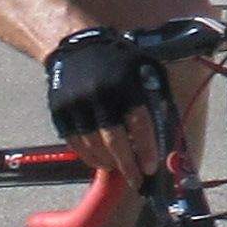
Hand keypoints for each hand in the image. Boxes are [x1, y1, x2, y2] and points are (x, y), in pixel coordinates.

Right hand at [41, 25, 161, 157]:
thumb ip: (156, 97)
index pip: (139, 124)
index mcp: (125, 83)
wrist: (75, 45)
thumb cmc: (118, 60)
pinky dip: (88, 156)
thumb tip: (167, 133)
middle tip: (137, 181)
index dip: (146, 149)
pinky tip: (99, 161)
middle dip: (128, 166)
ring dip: (108, 163)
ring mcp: (76, 104)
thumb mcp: (144, 69)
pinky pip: (74, 143)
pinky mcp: (59, 111)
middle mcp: (99, 94)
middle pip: (114, 141)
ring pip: (93, 146)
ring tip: (118, 169)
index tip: (151, 167)